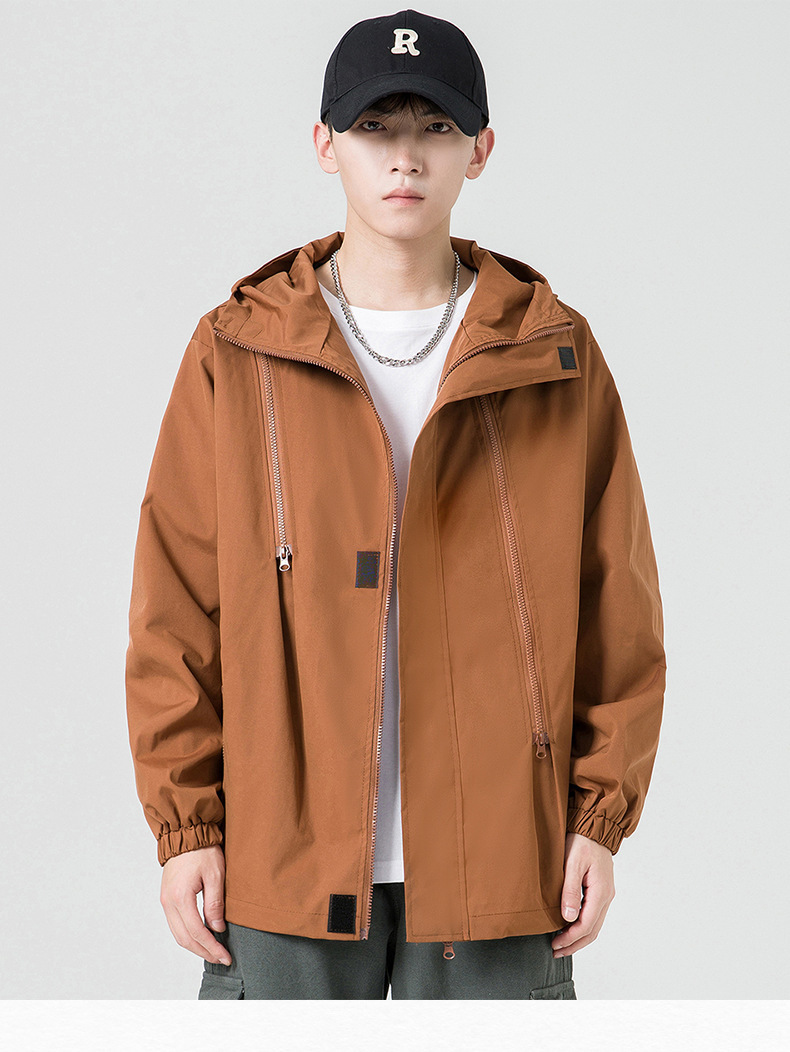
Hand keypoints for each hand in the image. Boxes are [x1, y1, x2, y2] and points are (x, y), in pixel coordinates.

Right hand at [160, 844, 231, 965]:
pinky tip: (201, 937)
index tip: (225, 956)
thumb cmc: (203, 850)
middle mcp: (168, 902)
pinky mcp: (167, 898)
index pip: (196, 932)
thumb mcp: (216, 875)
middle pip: (184, 938)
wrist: (186, 834)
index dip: (211, 947)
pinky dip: (188, 935)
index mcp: (180, 897)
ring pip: (178, 934)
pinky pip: (176, 925)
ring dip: (195, 946)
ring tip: (213, 951)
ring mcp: (165, 901)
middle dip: (204, 952)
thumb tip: (217, 929)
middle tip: (221, 958)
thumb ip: (215, 903)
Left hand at [551, 832, 614, 957]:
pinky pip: (594, 915)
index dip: (570, 937)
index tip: (555, 944)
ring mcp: (605, 894)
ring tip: (561, 945)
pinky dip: (582, 927)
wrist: (593, 827)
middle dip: (574, 944)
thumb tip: (568, 917)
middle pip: (593, 930)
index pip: (586, 924)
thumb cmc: (582, 841)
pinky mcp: (600, 890)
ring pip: (594, 925)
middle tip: (556, 951)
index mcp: (600, 891)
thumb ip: (570, 890)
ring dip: (579, 938)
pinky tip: (570, 927)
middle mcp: (606, 896)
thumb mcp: (572, 863)